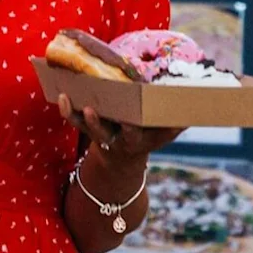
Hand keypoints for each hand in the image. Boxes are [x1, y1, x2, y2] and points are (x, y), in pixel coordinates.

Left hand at [57, 93, 181, 173]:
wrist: (122, 159)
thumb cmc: (147, 138)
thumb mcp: (161, 137)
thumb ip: (173, 128)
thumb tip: (191, 115)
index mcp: (135, 140)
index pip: (133, 134)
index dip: (130, 129)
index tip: (129, 122)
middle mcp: (114, 138)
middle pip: (102, 132)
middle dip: (96, 123)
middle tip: (90, 110)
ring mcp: (97, 134)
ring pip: (82, 125)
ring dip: (73, 113)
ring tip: (66, 97)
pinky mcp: (86, 127)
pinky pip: (72, 118)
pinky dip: (66, 108)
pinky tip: (62, 94)